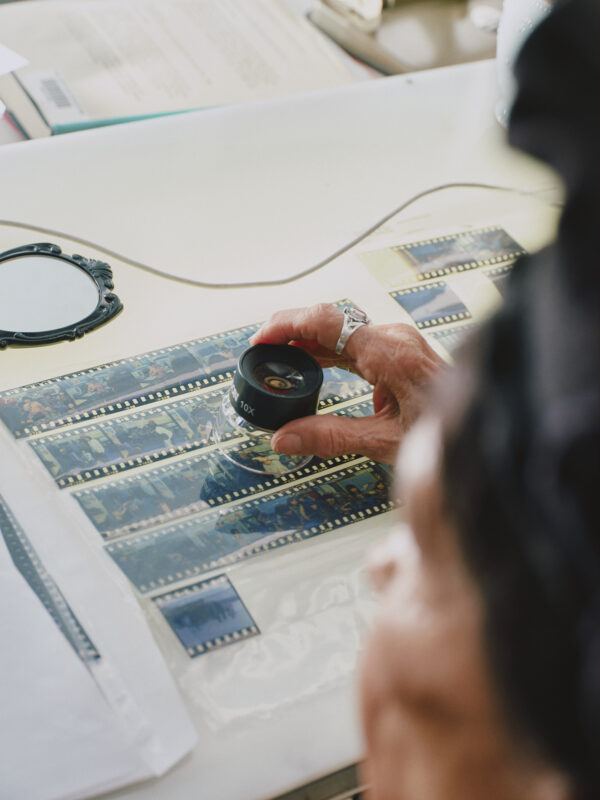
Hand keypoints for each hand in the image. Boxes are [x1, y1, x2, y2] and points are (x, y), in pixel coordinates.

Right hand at [250, 303, 443, 463]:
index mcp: (389, 353)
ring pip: (340, 330)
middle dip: (291, 331)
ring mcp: (397, 342)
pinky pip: (354, 341)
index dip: (287, 326)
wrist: (479, 431)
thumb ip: (330, 437)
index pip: (326, 322)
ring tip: (276, 355)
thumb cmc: (445, 434)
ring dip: (307, 340)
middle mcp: (393, 339)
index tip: (261, 338)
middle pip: (330, 320)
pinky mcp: (398, 351)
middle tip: (261, 348)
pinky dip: (327, 348)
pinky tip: (309, 360)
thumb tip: (285, 438)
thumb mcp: (383, 441)